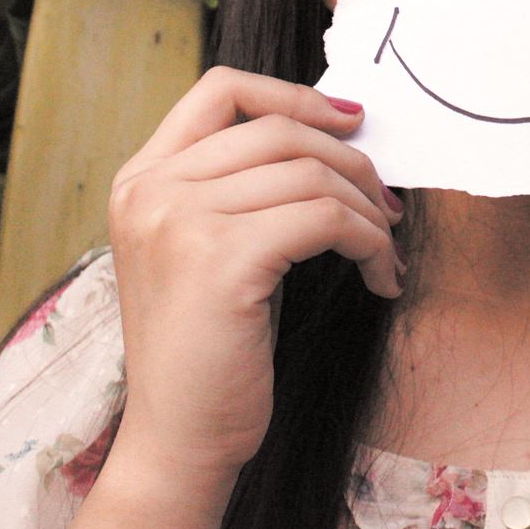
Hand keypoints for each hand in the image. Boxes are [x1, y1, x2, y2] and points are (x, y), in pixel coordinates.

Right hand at [105, 68, 402, 476]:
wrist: (180, 439)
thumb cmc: (209, 349)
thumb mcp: (207, 249)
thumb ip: (242, 187)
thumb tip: (338, 134)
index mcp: (141, 179)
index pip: (220, 89)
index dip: (294, 93)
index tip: (351, 120)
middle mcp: (151, 190)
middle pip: (280, 130)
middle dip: (352, 162)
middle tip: (388, 206)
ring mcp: (180, 221)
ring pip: (312, 174)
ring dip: (369, 211)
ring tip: (385, 250)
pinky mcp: (222, 260)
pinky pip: (326, 219)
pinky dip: (370, 243)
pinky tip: (381, 276)